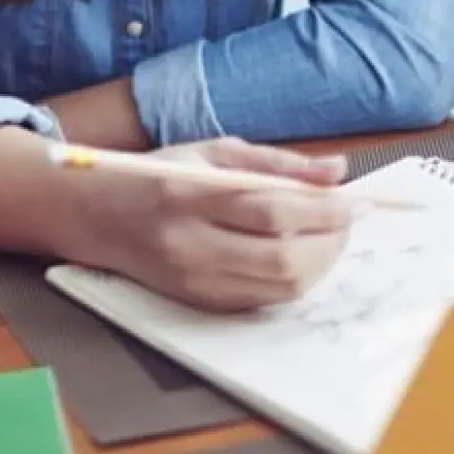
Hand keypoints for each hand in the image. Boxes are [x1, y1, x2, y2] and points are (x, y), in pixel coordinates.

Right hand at [81, 138, 353, 311]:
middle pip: (282, 258)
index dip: (325, 210)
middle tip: (347, 221)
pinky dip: (292, 281)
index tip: (355, 201)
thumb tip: (337, 171)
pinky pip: (262, 301)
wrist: (98, 217)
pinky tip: (299, 256)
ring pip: (278, 287)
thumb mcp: (214, 151)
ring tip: (328, 238)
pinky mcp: (199, 302)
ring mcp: (194, 280)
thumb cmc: (160, 175)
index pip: (273, 211)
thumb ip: (279, 162)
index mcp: (191, 195)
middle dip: (330, 242)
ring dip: (319, 265)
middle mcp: (190, 243)